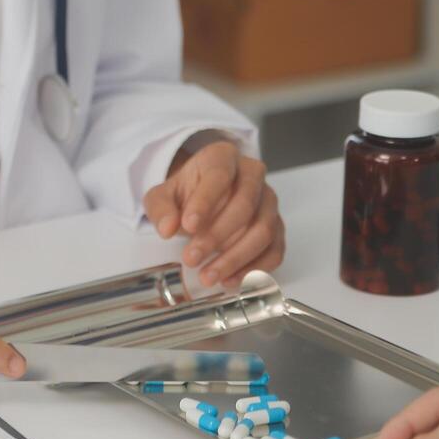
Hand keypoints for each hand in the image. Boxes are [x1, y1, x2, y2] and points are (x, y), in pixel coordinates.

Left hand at [142, 140, 283, 288]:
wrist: (203, 200)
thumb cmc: (186, 194)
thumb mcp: (163, 196)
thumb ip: (160, 208)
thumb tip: (166, 228)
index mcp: (223, 158)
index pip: (220, 175)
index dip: (205, 202)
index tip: (187, 226)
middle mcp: (253, 176)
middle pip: (245, 205)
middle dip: (216, 236)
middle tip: (191, 258)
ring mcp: (268, 203)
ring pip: (263, 230)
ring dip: (235, 258)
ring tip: (208, 276)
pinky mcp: (277, 228)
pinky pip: (275, 250)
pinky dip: (255, 269)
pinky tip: (231, 280)